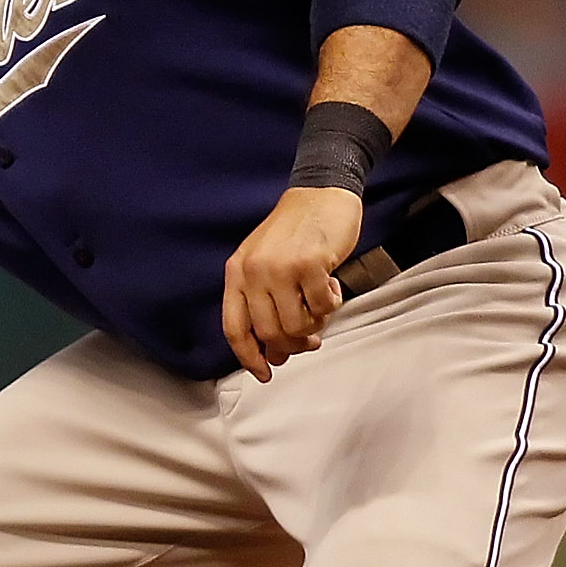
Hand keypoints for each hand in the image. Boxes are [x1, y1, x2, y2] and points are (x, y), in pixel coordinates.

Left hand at [222, 186, 364, 380]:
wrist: (320, 193)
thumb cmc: (295, 232)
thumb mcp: (264, 263)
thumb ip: (264, 303)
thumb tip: (278, 351)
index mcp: (236, 273)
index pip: (234, 328)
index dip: (248, 358)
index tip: (264, 373)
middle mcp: (253, 271)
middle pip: (269, 334)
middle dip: (291, 346)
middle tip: (309, 340)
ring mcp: (280, 268)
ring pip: (296, 327)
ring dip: (314, 325)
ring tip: (320, 304)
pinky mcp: (310, 264)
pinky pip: (322, 308)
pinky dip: (332, 304)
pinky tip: (332, 286)